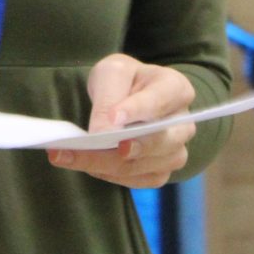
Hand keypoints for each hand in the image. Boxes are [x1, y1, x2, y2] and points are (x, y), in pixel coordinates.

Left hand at [46, 54, 196, 188]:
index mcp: (176, 88)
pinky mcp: (160, 171)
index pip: (160, 100)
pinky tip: (88, 165)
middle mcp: (183, 123)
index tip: (114, 118)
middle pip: (158, 141)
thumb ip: (109, 99)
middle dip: (121, 147)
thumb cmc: (123, 81)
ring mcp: (175, 150)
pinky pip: (139, 180)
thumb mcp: (112, 73)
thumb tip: (103, 133)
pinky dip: (111, 175)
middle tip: (89, 145)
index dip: (137, 110)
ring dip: (107, 164)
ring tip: (70, 156)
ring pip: (147, 166)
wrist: (126, 95)